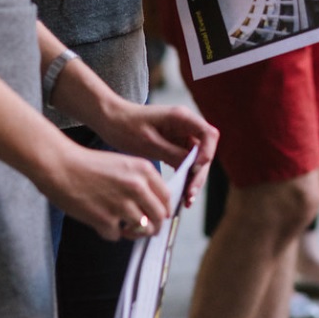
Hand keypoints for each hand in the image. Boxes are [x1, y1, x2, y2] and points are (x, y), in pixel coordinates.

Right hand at [34, 140, 171, 240]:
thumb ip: (141, 181)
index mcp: (144, 171)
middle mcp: (137, 187)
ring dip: (135, 232)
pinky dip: (111, 232)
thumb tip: (153, 204)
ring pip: (143, 229)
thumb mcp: (124, 164)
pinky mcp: (104, 219)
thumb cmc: (89, 165)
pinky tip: (103, 223)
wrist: (61, 167)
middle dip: (155, 226)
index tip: (161, 216)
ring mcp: (122, 204)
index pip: (167, 197)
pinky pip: (117, 235)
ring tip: (125, 228)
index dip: (165, 210)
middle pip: (159, 216)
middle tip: (148, 229)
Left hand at [95, 102, 218, 208]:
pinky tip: (181, 191)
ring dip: (194, 177)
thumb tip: (193, 168)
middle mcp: (186, 125)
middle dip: (200, 173)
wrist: (110, 119)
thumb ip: (173, 153)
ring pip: (197, 158)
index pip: (208, 134)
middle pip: (205, 149)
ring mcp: (182, 134)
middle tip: (190, 195)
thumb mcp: (148, 143)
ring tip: (187, 199)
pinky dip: (185, 175)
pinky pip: (186, 160)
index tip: (195, 170)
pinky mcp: (175, 143)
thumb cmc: (126, 126)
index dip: (207, 153)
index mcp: (182, 118)